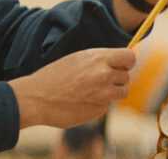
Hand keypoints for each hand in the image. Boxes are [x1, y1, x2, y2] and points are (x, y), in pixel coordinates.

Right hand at [9, 48, 135, 128]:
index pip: (129, 57)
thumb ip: (100, 60)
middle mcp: (104, 75)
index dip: (126, 62)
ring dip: (113, 91)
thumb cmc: (55, 76)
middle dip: (117, 78)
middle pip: (126, 76)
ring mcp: (103, 94)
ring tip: (93, 90)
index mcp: (98, 58)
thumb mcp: (78, 59)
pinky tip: (83, 101)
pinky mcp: (100, 110)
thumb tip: (120, 64)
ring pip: (122, 92)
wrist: (38, 98)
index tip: (121, 65)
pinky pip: (108, 105)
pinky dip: (100, 103)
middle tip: (99, 80)